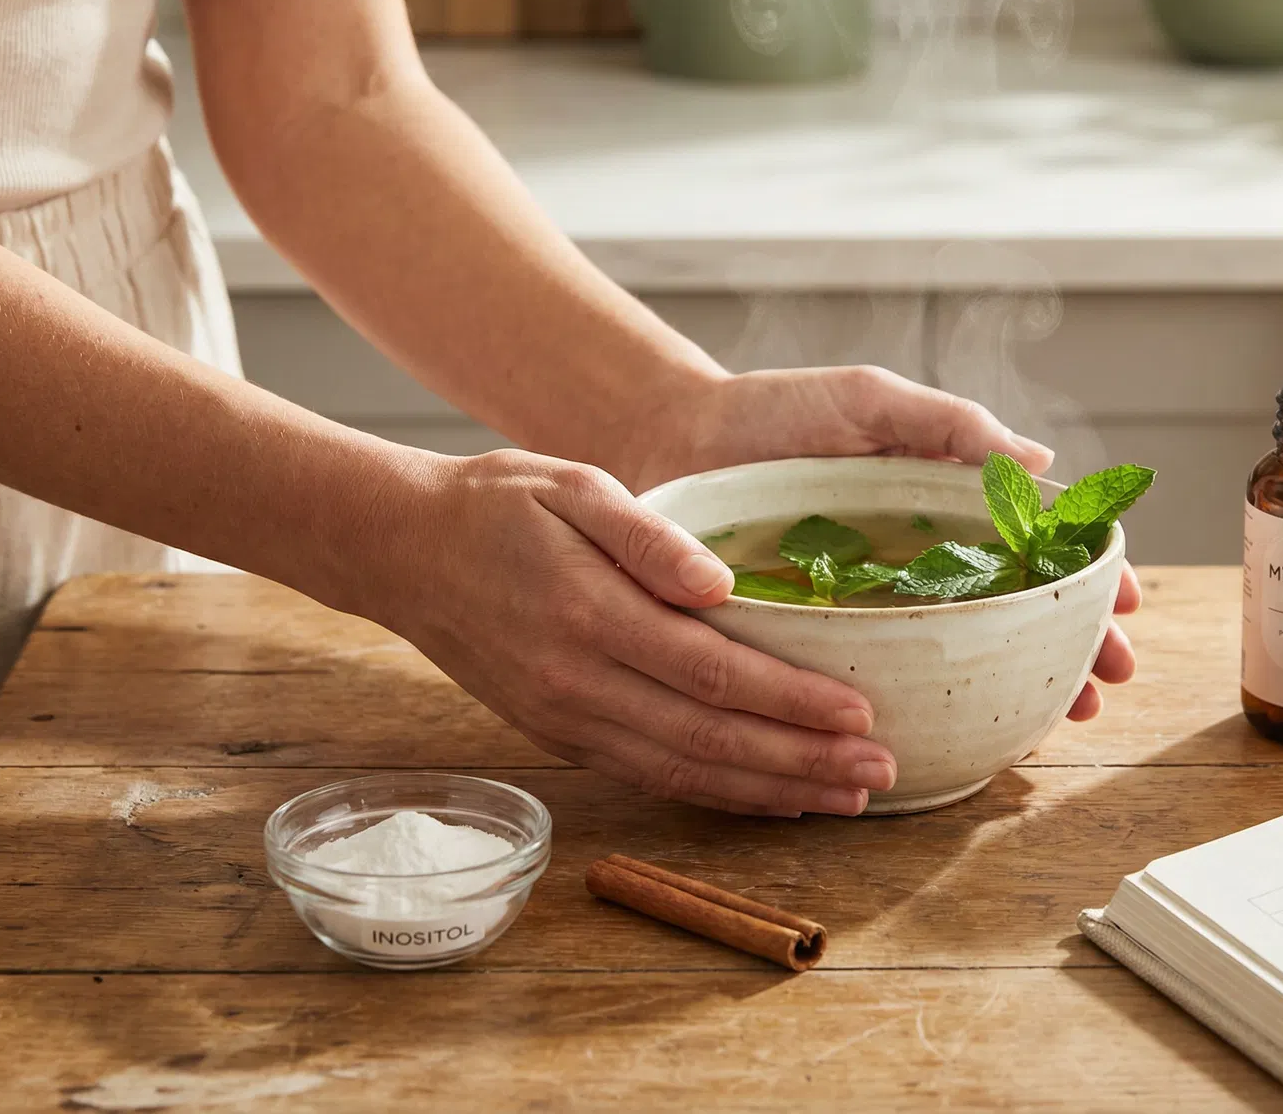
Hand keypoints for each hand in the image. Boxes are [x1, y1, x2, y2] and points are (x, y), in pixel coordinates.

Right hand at [358, 449, 897, 815]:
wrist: (402, 550)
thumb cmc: (497, 504)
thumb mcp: (572, 485)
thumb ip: (649, 537)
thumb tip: (721, 582)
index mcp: (590, 613)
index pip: (712, 670)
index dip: (790, 700)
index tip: (860, 712)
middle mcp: (578, 682)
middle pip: (710, 736)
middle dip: (803, 761)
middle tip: (880, 770)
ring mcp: (566, 718)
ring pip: (684, 771)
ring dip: (772, 790)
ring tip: (847, 795)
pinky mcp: (559, 735)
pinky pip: (651, 775)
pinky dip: (718, 793)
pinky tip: (772, 796)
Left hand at [630, 366, 1141, 720]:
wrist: (664, 443)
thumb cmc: (768, 414)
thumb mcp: (865, 403)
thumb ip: (945, 423)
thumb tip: (1040, 463)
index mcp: (939, 503)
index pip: (1035, 545)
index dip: (1088, 574)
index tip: (1127, 602)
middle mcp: (916, 562)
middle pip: (1020, 611)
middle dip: (1078, 645)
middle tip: (1109, 679)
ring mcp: (873, 608)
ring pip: (969, 657)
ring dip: (1030, 686)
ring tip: (1067, 715)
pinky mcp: (822, 645)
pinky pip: (889, 684)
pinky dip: (940, 708)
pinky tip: (974, 732)